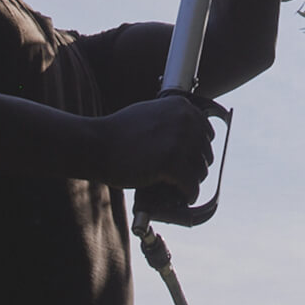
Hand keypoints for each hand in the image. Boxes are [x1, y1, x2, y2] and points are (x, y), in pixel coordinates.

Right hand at [88, 96, 215, 196]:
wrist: (96, 144)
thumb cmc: (119, 132)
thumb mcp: (151, 113)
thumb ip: (172, 120)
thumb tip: (190, 137)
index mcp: (181, 106)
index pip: (207, 133)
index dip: (200, 150)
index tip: (193, 160)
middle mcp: (185, 120)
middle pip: (205, 153)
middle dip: (196, 167)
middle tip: (184, 177)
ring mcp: (179, 141)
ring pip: (201, 170)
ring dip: (192, 181)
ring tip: (182, 188)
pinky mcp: (172, 163)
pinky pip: (192, 185)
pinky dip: (189, 194)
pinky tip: (184, 197)